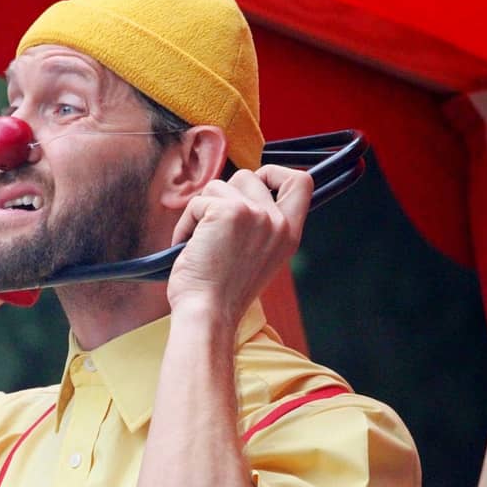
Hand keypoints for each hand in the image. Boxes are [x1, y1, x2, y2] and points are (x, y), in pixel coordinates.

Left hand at [167, 165, 312, 325]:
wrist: (208, 314)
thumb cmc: (223, 292)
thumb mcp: (259, 256)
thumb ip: (261, 225)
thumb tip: (240, 192)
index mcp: (290, 233)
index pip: (301, 181)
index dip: (276, 173)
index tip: (256, 184)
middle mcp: (277, 221)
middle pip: (248, 176)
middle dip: (223, 197)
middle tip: (213, 230)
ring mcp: (255, 214)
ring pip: (218, 186)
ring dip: (201, 211)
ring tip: (200, 244)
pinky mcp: (228, 212)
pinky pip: (197, 201)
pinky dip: (185, 223)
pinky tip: (188, 248)